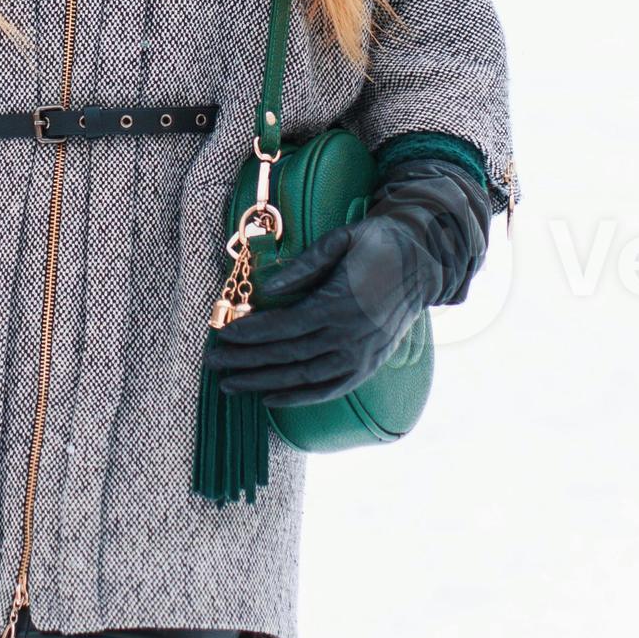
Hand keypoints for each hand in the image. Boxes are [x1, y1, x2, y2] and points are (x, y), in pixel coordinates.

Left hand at [204, 154, 487, 406]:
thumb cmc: (378, 242)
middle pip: (287, 356)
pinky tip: (271, 399)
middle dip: (246, 362)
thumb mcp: (342, 239)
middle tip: (212, 364)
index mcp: (338, 304)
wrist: (426, 261)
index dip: (250, 334)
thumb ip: (306, 264)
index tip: (221, 335)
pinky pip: (329, 389)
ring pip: (303, 378)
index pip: (283, 326)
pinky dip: (299, 397)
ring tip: (231, 385)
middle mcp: (348, 336)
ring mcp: (361, 356)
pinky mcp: (369, 366)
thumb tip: (268, 288)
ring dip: (264, 383)